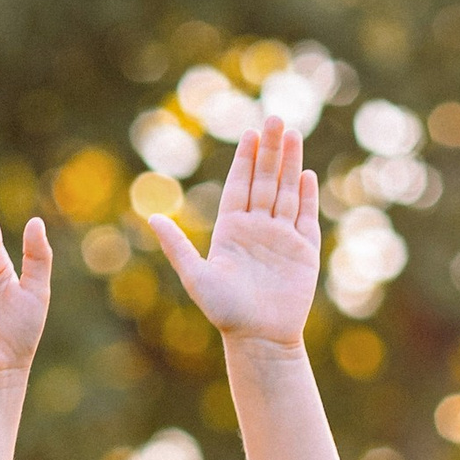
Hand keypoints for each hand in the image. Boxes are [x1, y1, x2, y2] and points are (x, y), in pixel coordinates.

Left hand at [146, 115, 318, 349]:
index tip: (250, 133)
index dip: (245, 159)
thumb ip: (177, 246)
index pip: (239, 185)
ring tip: (293, 134)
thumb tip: (152, 218)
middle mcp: (257, 229)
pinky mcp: (303, 253)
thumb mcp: (196, 277)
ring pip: (286, 192)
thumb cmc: (226, 313)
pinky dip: (307, 197)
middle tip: (276, 119)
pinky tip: (307, 175)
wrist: (259, 340)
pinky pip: (306, 218)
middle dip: (271, 150)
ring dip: (290, 164)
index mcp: (231, 231)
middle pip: (265, 181)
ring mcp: (282, 239)